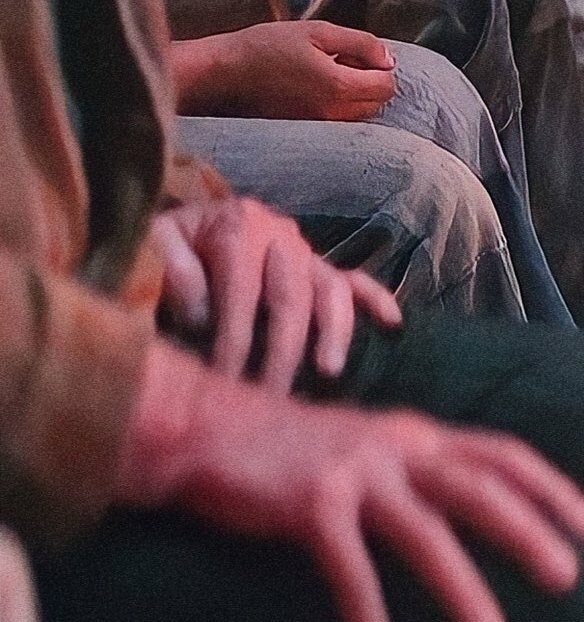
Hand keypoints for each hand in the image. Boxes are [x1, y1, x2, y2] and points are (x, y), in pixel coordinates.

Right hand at [120, 342, 583, 621]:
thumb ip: (421, 467)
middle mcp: (396, 447)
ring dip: (460, 588)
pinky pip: (349, 572)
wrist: (204, 428)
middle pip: (479, 487)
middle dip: (529, 532)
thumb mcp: (373, 445)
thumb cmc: (295, 451)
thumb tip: (478, 507)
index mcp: (418, 435)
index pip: (502, 454)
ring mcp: (354, 472)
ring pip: (423, 533)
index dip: (550, 487)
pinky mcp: (310, 506)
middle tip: (570, 578)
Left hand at [150, 196, 401, 391]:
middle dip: (282, 350)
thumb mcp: (154, 244)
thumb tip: (203, 311)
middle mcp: (280, 235)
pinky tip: (392, 324)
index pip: (242, 286)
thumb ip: (171, 266)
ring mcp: (306, 252)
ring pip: (330, 291)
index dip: (234, 335)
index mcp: (237, 224)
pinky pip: (356, 282)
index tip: (223, 380)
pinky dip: (375, 300)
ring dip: (332, 333)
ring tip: (327, 372)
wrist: (179, 229)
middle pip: (292, 295)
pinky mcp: (321, 269)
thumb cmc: (165, 248)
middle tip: (271, 397)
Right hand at [171, 21, 396, 121]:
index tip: (360, 54)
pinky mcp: (310, 131)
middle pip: (378, 102)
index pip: (387, 86)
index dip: (381, 67)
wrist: (225, 74)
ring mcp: (322, 126)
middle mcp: (335, 113)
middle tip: (343, 60)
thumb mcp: (317, 32)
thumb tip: (389, 59)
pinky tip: (316, 87)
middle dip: (371, 80)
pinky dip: (340, 105)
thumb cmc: (267, 46)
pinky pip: (341, 121)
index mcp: (340, 86)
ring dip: (357, 94)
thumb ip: (360, 43)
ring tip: (327, 72)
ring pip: (361, 114)